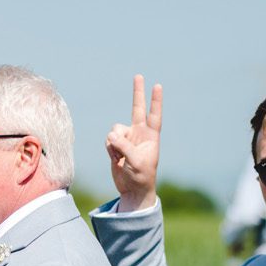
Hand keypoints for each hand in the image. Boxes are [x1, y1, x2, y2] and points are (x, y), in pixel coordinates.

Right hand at [105, 75, 162, 210]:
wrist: (132, 190)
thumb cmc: (141, 177)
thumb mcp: (136, 162)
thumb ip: (124, 145)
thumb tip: (111, 134)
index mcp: (151, 138)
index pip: (154, 116)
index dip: (155, 101)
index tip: (157, 85)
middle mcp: (139, 134)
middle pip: (137, 109)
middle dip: (137, 92)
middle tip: (139, 75)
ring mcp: (127, 138)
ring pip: (114, 129)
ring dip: (114, 143)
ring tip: (121, 158)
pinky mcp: (116, 144)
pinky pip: (108, 139)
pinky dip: (109, 149)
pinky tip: (116, 160)